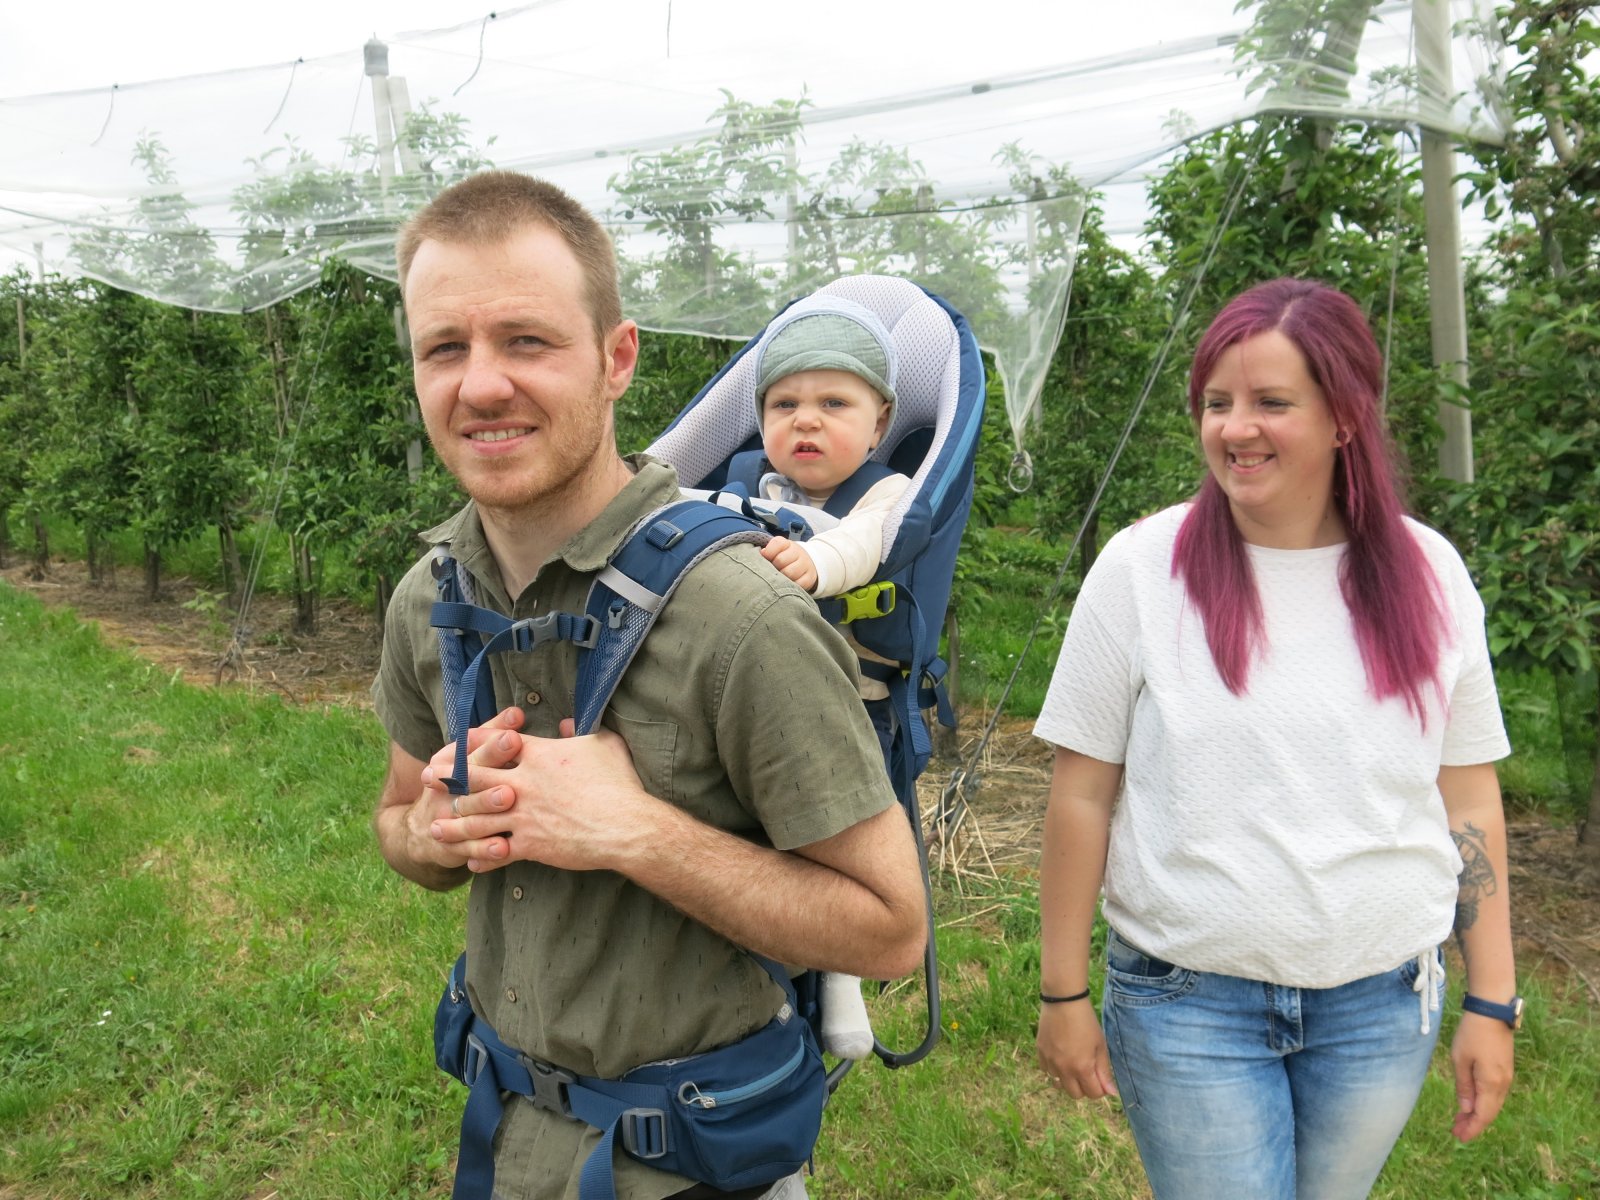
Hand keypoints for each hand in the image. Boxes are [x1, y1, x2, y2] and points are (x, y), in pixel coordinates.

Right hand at [415, 706, 524, 868]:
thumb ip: (492, 735)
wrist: (422, 831)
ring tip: (509, 799)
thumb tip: (517, 713)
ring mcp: (447, 816)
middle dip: (489, 768)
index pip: (471, 748)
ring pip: (469, 810)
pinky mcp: (452, 845)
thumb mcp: (469, 758)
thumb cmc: (460, 785)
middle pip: (469, 775)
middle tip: (512, 758)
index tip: (513, 736)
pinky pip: (469, 848)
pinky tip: (503, 848)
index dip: (492, 742)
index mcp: (452, 762)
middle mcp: (447, 787)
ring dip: (487, 805)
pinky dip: (484, 849)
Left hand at [427, 718, 656, 873]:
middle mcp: (523, 784)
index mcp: (538, 755)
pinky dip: (481, 858)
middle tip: (428, 777)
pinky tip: (470, 861)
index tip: (455, 741)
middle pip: (473, 778)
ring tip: (436, 826)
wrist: (626, 826)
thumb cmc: (619, 783)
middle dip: (446, 777)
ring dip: (453, 822)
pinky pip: (495, 853)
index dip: (471, 740)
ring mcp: (522, 816)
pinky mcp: (529, 845)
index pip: (494, 742)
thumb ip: (581, 731)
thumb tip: (569, 722)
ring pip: (475, 818)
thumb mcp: (604, 744)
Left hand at [760, 536, 817, 592]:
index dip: (768, 552)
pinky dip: (790, 586)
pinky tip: (787, 585)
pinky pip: (798, 584)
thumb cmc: (785, 558)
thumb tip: (762, 553)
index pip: (777, 544)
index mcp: (787, 544)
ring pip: (789, 573)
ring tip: (778, 579)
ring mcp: (805, 565)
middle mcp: (797, 552)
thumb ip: (768, 551)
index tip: (765, 558)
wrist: (806, 564)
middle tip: (771, 571)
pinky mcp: (809, 578)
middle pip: (780, 560)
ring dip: (781, 578)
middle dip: (773, 567)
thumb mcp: (777, 551)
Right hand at [1037, 999, 1117, 1099]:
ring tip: (1073, 1063)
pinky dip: (1055, 1070)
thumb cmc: (1086, 1022)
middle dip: (1084, 1087)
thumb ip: (1105, 1071)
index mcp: (1082, 1068)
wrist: (1064, 1001)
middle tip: (1088, 1071)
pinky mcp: (1040, 1053)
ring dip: (1068, 1079)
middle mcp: (1064, 1069)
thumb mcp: (1100, 1045)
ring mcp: (1050, 1062)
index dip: (1100, 1088)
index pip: (1093, 1094)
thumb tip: (1112, 1093)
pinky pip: (1047, 1071)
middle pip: (1075, 1094)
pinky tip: (1060, 1057)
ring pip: (1059, 1084)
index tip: (1101, 1077)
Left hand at [1450, 1013, 1514, 1141]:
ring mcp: (1506, 1077)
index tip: (1459, 1137)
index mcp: (1491, 1084)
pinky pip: (1494, 1094)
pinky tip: (1471, 1102)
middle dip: (1473, 1124)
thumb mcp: (1460, 1059)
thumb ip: (1463, 1086)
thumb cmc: (1472, 1034)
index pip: (1483, 1115)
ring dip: (1477, 1113)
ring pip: (1492, 1104)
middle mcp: (1503, 1085)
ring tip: (1460, 1120)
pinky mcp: (1504, 1070)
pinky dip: (1483, 1102)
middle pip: (1489, 1112)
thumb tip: (1465, 1109)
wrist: (1492, 1012)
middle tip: (1456, 1131)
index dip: (1471, 1128)